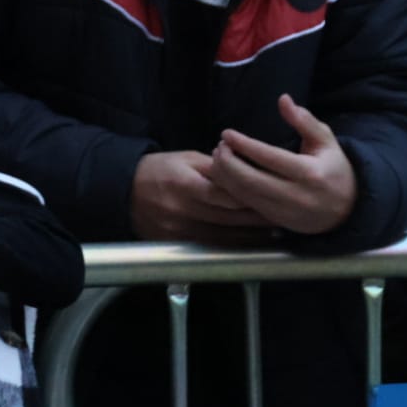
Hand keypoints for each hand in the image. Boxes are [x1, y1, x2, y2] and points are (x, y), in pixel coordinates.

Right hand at [130, 149, 274, 244]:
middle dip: (258, 218)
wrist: (123, 190)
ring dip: (251, 237)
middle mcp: (182, 210)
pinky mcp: (175, 244)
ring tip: (274, 233)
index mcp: (185, 185)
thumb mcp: (186, 159)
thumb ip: (216, 168)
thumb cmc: (158, 170)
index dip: (253, 197)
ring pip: (223, 237)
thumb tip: (245, 172)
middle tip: (284, 216)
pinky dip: (232, 246)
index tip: (275, 196)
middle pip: (229, 218)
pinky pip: (210, 247)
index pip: (226, 195)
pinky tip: (249, 244)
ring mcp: (178, 231)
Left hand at [205, 95, 355, 235]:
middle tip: (219, 146)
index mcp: (311, 173)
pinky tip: (224, 174)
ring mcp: (285, 211)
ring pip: (245, 195)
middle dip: (228, 162)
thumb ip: (304, 120)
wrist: (348, 210)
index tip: (226, 133)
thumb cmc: (333, 168)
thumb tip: (283, 98)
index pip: (270, 158)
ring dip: (225, 176)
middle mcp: (297, 195)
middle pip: (251, 180)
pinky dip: (230, 189)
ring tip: (218, 157)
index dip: (244, 145)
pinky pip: (247, 205)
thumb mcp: (326, 141)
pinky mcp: (276, 221)